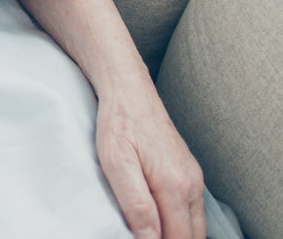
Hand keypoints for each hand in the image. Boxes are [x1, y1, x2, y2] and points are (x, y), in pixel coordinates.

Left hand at [95, 86, 204, 238]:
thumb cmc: (118, 122)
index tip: (139, 238)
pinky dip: (180, 221)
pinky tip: (159, 217)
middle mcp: (191, 184)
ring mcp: (193, 177)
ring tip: (149, 229)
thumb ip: (136, 204)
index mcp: (175, 185)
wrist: (128, 89)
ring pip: (195, 225)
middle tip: (142, 235)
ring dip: (177, 234)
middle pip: (192, 236)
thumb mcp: (116, 162)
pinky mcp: (189, 171)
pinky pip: (192, 209)